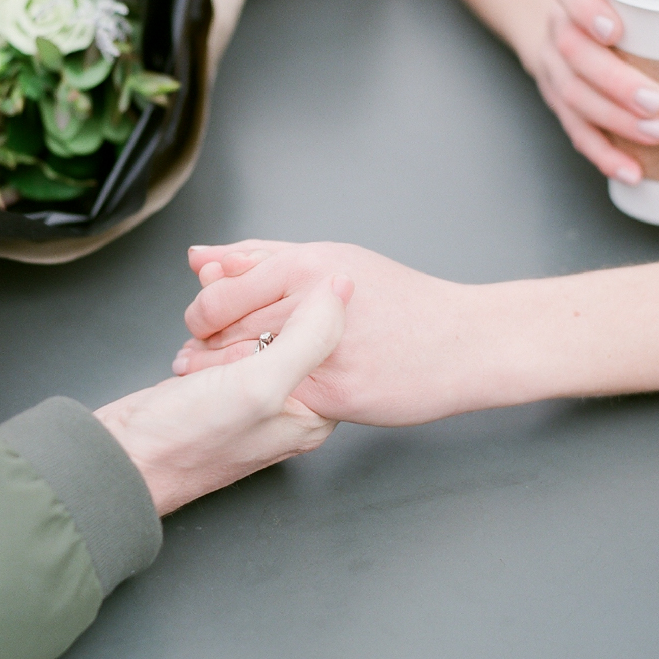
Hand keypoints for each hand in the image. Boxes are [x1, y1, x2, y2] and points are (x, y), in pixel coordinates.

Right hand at [94, 276, 351, 515]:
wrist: (125, 458)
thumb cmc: (189, 439)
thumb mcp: (261, 384)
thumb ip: (309, 336)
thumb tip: (342, 289)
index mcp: (314, 413)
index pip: (329, 337)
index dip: (299, 302)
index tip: (270, 288)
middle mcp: (289, 405)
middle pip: (291, 327)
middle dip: (257, 301)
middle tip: (228, 296)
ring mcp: (253, 394)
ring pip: (256, 326)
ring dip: (229, 308)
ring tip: (207, 305)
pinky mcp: (220, 384)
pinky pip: (227, 337)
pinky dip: (210, 323)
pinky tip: (196, 323)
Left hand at [176, 241, 454, 425]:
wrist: (462, 342)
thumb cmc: (398, 300)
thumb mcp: (327, 259)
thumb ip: (258, 257)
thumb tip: (197, 256)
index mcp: (306, 265)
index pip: (219, 293)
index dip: (201, 314)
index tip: (205, 325)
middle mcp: (310, 304)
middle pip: (225, 331)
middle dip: (205, 348)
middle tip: (203, 356)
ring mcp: (322, 351)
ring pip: (244, 367)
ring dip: (225, 378)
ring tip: (230, 379)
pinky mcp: (334, 394)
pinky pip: (279, 399)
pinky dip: (263, 401)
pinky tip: (267, 400)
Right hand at [532, 0, 658, 182]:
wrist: (572, 27)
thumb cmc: (618, 10)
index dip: (587, 11)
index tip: (616, 31)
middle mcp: (558, 27)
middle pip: (574, 52)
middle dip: (614, 80)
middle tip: (654, 101)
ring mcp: (554, 67)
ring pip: (572, 94)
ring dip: (614, 120)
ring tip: (654, 133)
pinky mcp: (557, 101)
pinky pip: (575, 130)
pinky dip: (603, 153)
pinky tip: (629, 168)